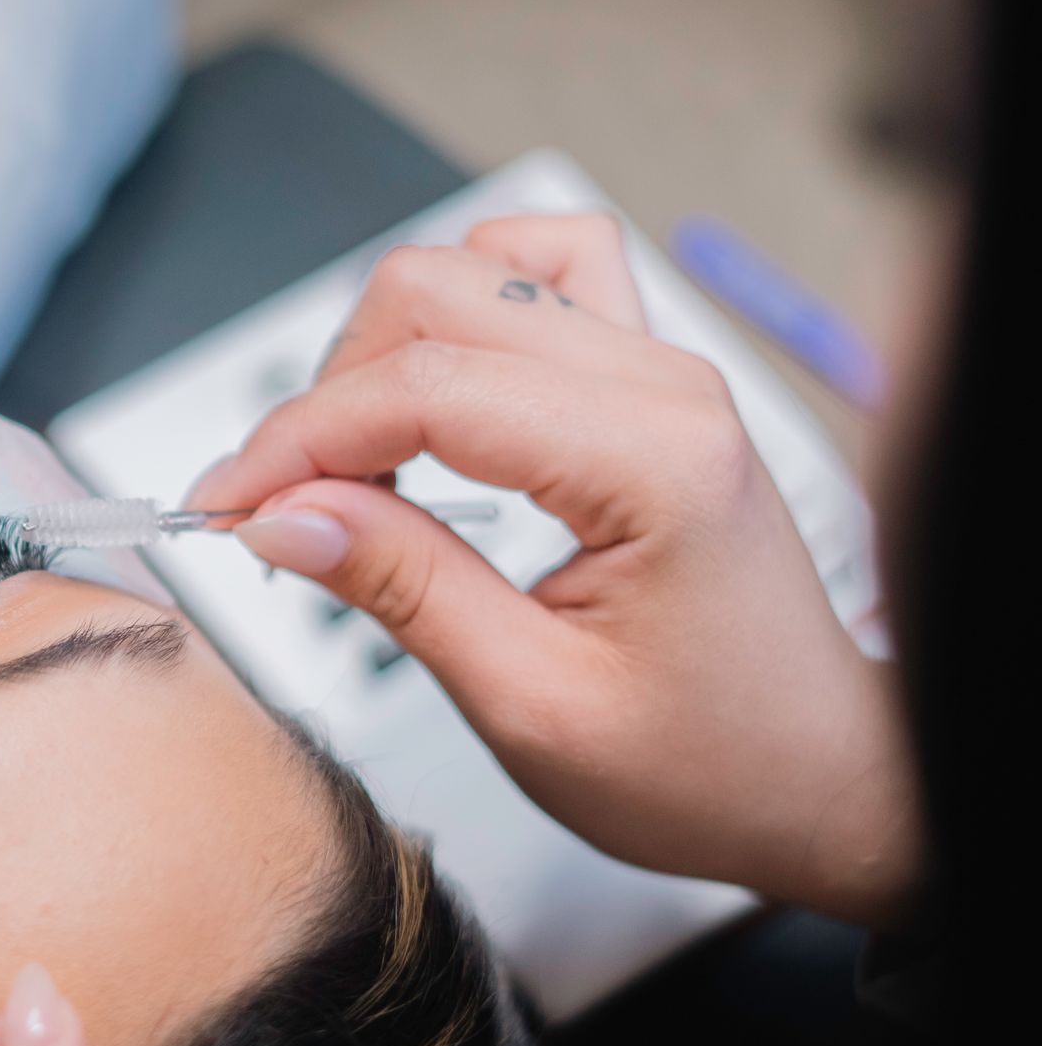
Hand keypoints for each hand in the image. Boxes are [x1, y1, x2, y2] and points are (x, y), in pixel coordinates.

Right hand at [189, 215, 922, 928]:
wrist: (821, 780)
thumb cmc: (710, 765)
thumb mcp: (530, 706)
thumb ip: (403, 589)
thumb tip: (282, 515)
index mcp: (651, 462)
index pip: (426, 390)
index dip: (299, 441)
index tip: (225, 507)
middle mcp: (667, 389)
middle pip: (438, 292)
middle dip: (328, 394)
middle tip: (276, 506)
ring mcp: (666, 374)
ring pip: (480, 265)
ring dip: (387, 349)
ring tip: (351, 461)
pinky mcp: (652, 387)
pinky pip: (543, 278)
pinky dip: (461, 315)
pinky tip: (432, 401)